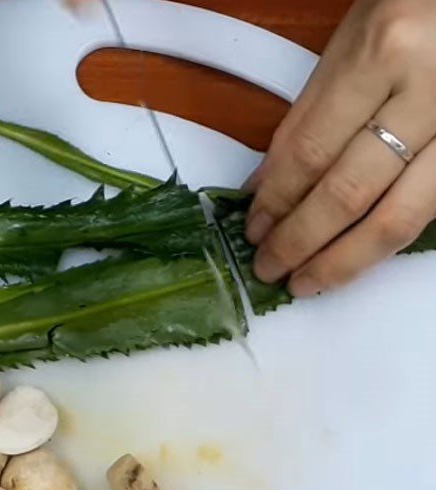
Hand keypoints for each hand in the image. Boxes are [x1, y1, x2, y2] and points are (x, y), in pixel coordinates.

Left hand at [246, 0, 435, 296]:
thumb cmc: (412, 8)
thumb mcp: (349, 45)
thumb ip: (305, 119)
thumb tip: (263, 187)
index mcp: (384, 55)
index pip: (311, 153)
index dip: (276, 203)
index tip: (253, 230)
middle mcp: (428, 94)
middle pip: (349, 194)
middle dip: (300, 242)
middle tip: (269, 268)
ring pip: (397, 219)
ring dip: (342, 261)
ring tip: (305, 280)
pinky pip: (426, 214)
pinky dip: (382, 243)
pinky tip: (354, 258)